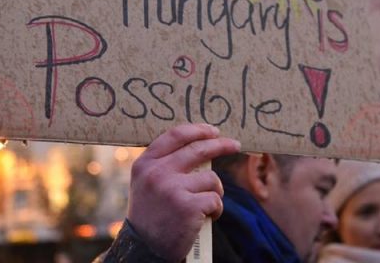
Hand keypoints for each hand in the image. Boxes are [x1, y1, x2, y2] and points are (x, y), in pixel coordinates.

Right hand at [126, 123, 240, 261]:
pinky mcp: (188, 207)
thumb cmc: (151, 215)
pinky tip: (205, 218)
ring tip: (205, 205)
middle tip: (235, 145)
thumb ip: (166, 163)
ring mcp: (173, 189)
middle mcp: (157, 173)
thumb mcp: (147, 182)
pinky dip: (216, 210)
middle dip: (221, 145)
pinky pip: (216, 199)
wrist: (144, 249)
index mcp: (145, 163)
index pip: (175, 136)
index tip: (213, 131)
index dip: (198, 130)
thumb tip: (200, 144)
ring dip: (215, 192)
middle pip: (198, 149)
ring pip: (211, 178)